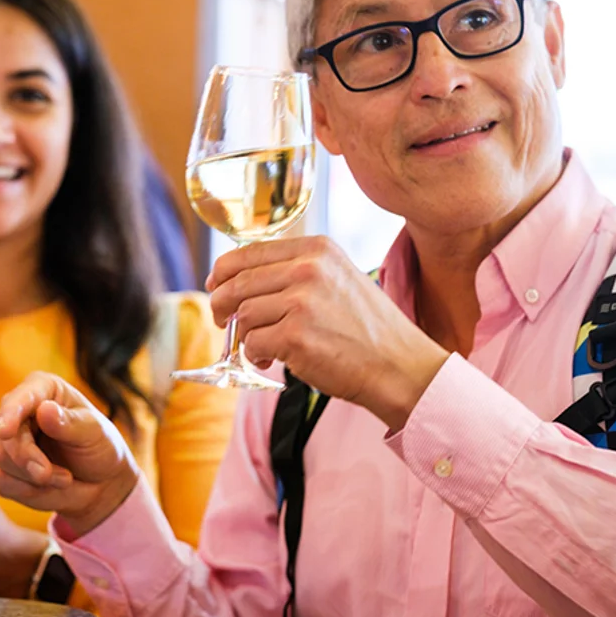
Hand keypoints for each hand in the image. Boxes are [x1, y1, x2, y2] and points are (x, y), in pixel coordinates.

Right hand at [0, 372, 139, 536]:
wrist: (99, 481)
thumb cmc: (99, 446)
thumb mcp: (94, 433)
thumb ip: (69, 423)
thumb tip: (44, 410)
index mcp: (43, 388)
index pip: (19, 398)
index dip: (11, 414)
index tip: (5, 432)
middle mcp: (18, 408)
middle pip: (4, 435)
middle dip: (29, 460)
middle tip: (59, 477)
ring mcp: (6, 437)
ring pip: (0, 459)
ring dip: (34, 478)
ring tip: (64, 478)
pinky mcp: (0, 464)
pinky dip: (25, 489)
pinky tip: (47, 486)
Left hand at [208, 236, 448, 429]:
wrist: (400, 367)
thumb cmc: (366, 330)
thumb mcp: (337, 280)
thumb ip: (295, 272)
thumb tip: (239, 279)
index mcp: (316, 250)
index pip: (248, 252)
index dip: (224, 272)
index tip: (215, 286)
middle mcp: (308, 269)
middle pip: (237, 283)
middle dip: (221, 305)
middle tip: (221, 321)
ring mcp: (302, 302)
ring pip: (242, 315)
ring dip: (244, 336)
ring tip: (262, 348)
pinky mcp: (297, 335)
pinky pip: (252, 343)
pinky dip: (254, 355)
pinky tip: (270, 360)